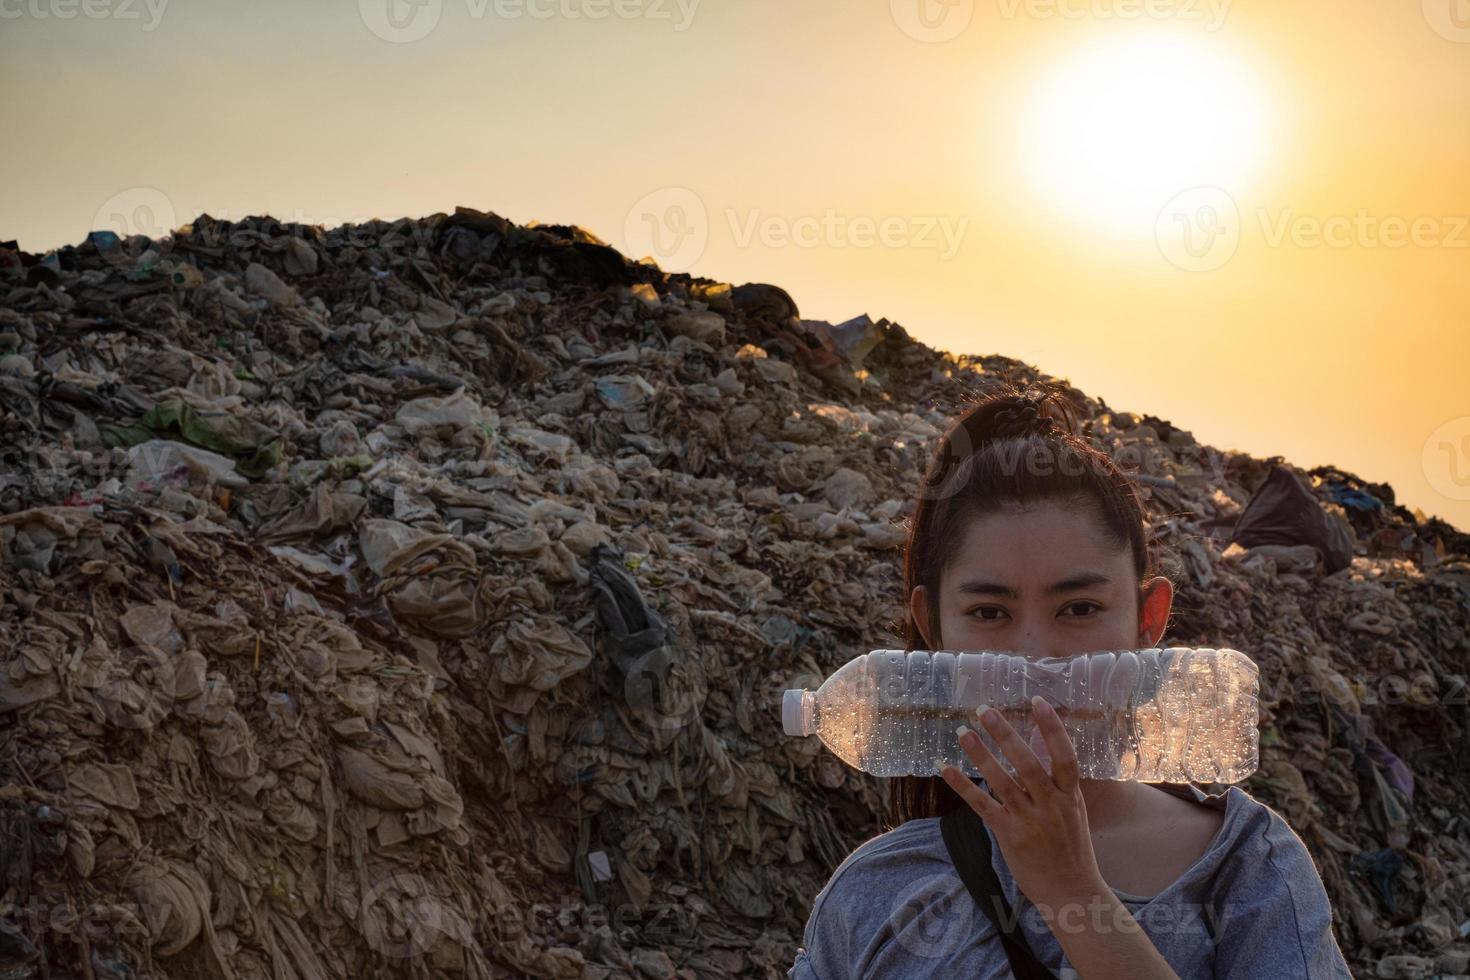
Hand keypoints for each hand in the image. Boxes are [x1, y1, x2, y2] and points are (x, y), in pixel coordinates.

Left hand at [939, 695, 1104, 907]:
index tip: (1037, 701)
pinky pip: (983, 806)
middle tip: (985, 710)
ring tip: (963, 731)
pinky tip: (945, 768)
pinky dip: (963, 786)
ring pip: (1002, 782)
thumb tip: (1038, 741)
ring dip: (981, 755)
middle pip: (1028, 764)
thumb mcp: (1073, 810)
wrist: (1071, 892)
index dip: (1052, 728)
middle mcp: (1051, 805)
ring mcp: (1029, 821)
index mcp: (1070, 796)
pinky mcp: (1009, 835)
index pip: (1065, 756)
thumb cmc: (1071, 848)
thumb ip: (1056, 779)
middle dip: (1006, 735)